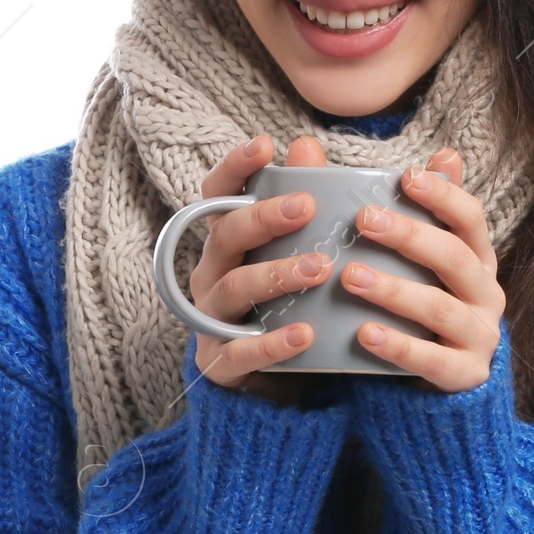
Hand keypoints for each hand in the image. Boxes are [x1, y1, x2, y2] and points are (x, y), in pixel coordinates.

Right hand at [188, 132, 332, 398]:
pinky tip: (305, 333)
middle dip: (263, 218)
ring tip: (321, 268)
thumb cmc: (292, 306)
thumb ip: (314, 206)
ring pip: (235, 289)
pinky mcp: (220, 364)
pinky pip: (241, 351)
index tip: (265, 144)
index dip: (235, 169)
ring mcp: (211, 320)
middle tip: (308, 205)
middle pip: (225, 236)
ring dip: (277, 275)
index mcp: (229, 244)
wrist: (277, 389)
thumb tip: (313, 146)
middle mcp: (212, 275)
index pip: (219, 197)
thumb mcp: (306, 254)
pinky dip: (272, 342)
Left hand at [339, 148, 505, 392]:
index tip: (406, 175)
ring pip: (441, 309)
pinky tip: (365, 333)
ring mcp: (479, 336)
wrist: (430, 387)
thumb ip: (375, 205)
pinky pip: (433, 361)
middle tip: (364, 218)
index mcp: (475, 258)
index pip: (470, 218)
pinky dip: (399, 347)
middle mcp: (486, 293)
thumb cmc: (412, 306)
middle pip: (455, 257)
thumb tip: (328, 145)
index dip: (443, 195)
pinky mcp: (465, 376)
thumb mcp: (403, 259)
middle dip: (411, 236)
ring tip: (351, 276)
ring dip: (395, 290)